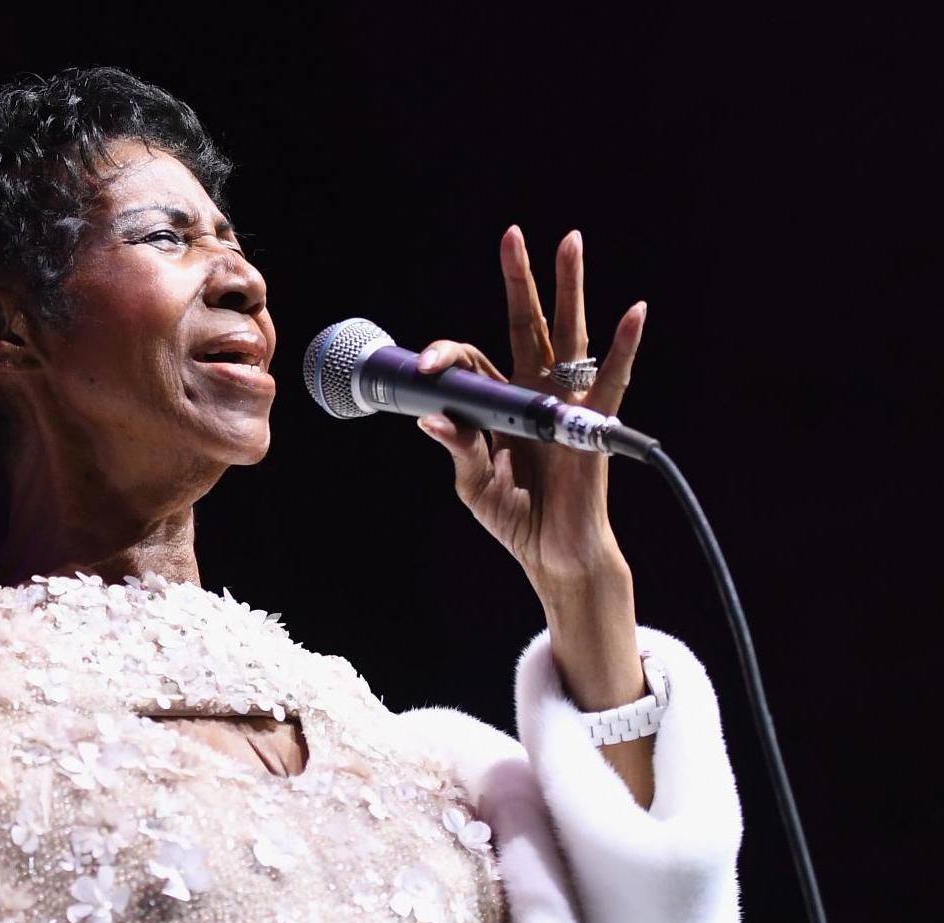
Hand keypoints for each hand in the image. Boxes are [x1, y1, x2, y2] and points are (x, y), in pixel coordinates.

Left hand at [411, 225, 646, 602]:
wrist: (551, 551)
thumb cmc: (516, 515)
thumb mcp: (473, 484)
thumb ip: (459, 450)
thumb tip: (432, 421)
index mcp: (500, 403)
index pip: (471, 361)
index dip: (447, 356)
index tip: (424, 366)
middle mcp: (534, 392)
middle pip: (528, 324)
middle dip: (521, 280)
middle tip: (514, 236)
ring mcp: (565, 402)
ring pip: (569, 335)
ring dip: (570, 289)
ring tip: (569, 241)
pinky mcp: (593, 424)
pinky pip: (612, 380)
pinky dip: (623, 346)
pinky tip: (633, 312)